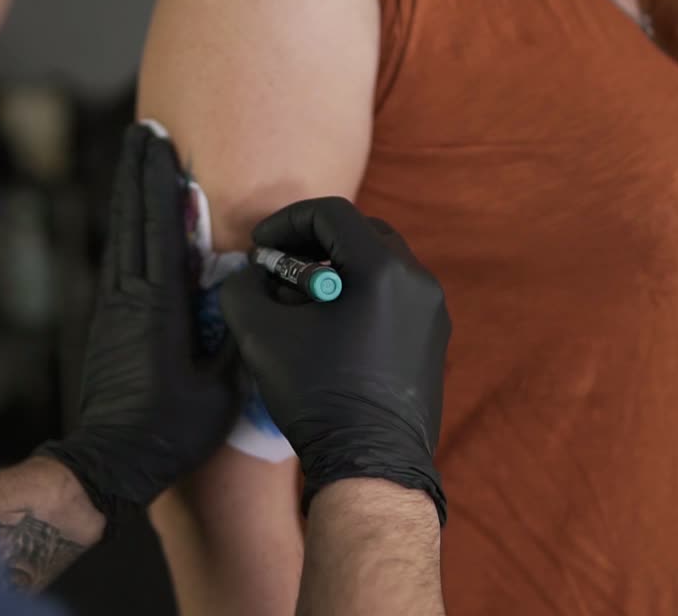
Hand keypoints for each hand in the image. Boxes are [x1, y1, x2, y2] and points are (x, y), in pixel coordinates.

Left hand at [41, 125, 236, 524]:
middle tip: (143, 129)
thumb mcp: (220, 390)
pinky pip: (118, 261)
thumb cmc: (171, 431)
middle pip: (133, 220)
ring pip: (121, 237)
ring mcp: (113, 308)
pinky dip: (127, 230)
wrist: (111, 461)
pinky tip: (134, 220)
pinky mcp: (106, 322)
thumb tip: (249, 298)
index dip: (161, 182)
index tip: (161, 142)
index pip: (161, 229)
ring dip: (129, 195)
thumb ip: (235, 339)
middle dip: (138, 171)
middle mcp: (130, 298)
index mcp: (160, 308)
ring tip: (136, 160)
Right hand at [220, 197, 450, 522]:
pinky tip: (331, 328)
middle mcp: (417, 280)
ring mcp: (432, 311)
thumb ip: (243, 288)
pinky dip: (361, 294)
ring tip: (302, 301)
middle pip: (362, 232)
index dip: (287, 221)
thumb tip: (249, 275)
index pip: (332, 213)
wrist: (372, 463)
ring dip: (338, 268)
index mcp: (383, 268)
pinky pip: (394, 296)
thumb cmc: (317, 394)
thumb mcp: (261, 334)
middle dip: (313, 241)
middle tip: (279, 264)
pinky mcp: (434, 339)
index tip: (259, 246)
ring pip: (380, 264)